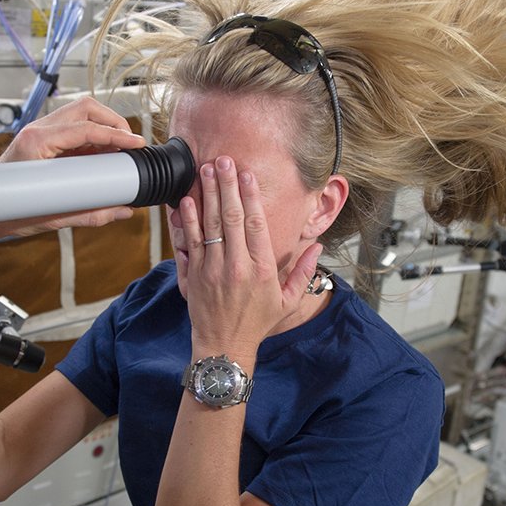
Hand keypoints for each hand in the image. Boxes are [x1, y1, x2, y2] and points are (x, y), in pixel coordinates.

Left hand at [0, 97, 148, 240]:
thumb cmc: (8, 211)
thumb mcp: (53, 217)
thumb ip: (91, 214)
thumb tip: (121, 210)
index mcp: (37, 142)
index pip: (86, 128)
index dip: (116, 135)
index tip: (135, 144)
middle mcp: (37, 130)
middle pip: (85, 108)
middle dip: (113, 121)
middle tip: (130, 142)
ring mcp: (38, 132)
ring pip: (79, 113)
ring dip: (103, 126)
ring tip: (119, 149)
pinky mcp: (42, 139)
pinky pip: (72, 128)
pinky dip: (92, 136)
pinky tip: (102, 154)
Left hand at [180, 157, 321, 362]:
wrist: (224, 345)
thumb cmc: (257, 323)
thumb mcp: (287, 301)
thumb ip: (303, 272)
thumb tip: (317, 247)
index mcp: (262, 269)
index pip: (256, 224)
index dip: (252, 196)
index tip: (248, 174)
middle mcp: (237, 266)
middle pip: (231, 217)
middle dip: (227, 185)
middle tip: (223, 160)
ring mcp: (213, 270)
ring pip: (209, 225)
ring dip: (206, 195)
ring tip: (205, 170)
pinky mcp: (194, 276)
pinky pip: (190, 242)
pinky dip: (188, 220)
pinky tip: (187, 200)